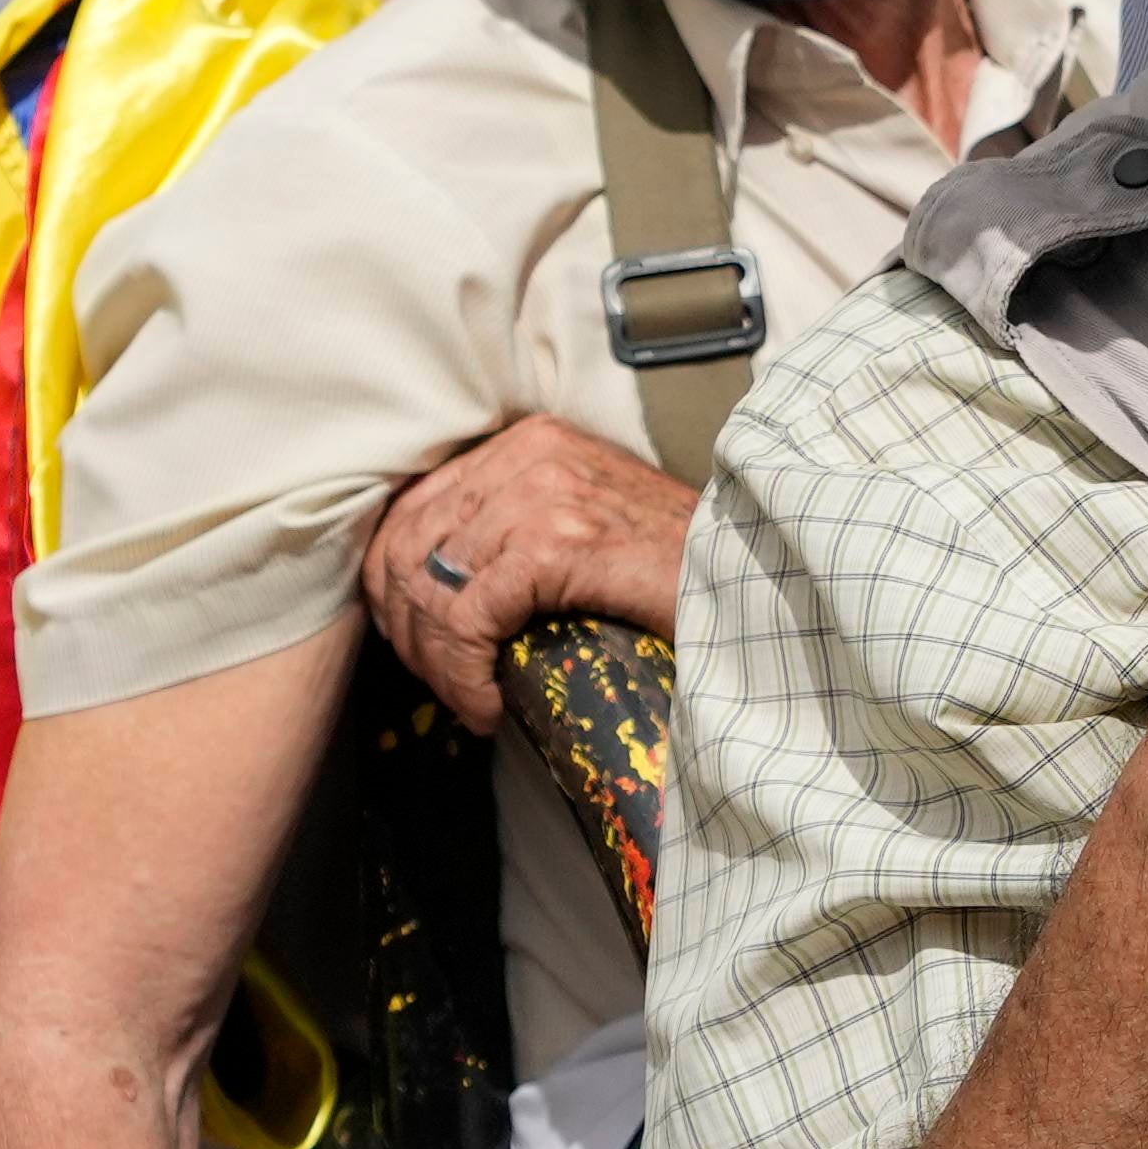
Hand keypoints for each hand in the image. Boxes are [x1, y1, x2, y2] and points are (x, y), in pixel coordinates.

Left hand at [363, 419, 698, 734]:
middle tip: (440, 684)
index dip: (395, 589)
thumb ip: (516, 530)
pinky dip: (464, 673)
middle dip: (408, 632)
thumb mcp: (584, 526)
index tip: (419, 647)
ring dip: (436, 664)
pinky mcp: (557, 542)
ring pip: (432, 588)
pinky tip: (487, 705)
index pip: (413, 511)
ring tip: (467, 701)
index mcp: (527, 443)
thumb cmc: (676, 566)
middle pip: (408, 548)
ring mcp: (540, 493)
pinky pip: (469, 618)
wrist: (752, 578)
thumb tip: (440, 586)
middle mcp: (526, 454)